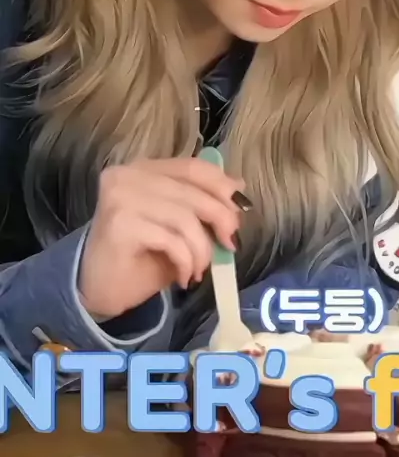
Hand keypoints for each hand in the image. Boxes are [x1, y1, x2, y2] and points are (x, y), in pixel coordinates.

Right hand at [78, 157, 241, 318]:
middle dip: (221, 219)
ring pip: (185, 218)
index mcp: (143, 168)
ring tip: (200, 269)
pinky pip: (172, 241)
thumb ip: (200, 203)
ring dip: (202, 250)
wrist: (98, 290)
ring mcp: (120, 198)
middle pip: (193, 191)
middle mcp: (127, 175)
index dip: (222, 185)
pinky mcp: (120, 225)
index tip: (241, 209)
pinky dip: (186, 261)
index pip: (192, 167)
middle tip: (230, 245)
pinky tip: (184, 276)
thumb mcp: (177, 225)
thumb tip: (238, 187)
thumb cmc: (140, 256)